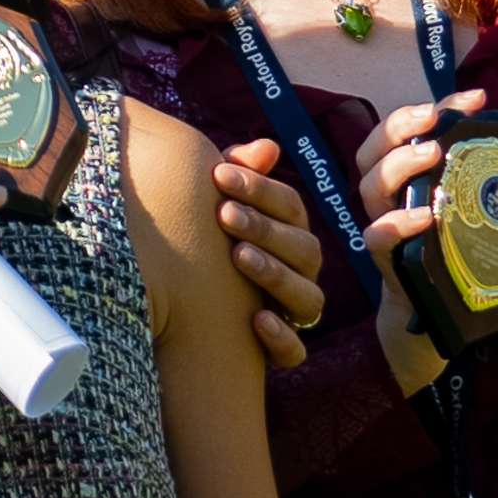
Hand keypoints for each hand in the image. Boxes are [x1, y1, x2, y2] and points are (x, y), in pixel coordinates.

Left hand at [212, 141, 328, 367]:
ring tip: (239, 256)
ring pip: (306, 297)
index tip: (219, 174)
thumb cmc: (207, 240)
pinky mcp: (282, 350)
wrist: (190, 306)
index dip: (260, 189)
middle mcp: (300, 271)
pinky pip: (295, 351)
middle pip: (303, 249)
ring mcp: (293, 311)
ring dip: (274, 274)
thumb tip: (268, 146)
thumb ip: (240, 175)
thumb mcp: (218, 204)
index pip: (290, 207)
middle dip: (264, 228)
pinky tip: (256, 318)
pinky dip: (280, 338)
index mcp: (288, 233)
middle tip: (224, 214)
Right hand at [354, 94, 497, 397]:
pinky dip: (396, 223)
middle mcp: (394, 198)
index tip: (476, 97)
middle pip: (377, 146)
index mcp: (419, 184)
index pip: (417, 133)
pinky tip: (425, 217)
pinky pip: (377, 236)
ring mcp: (385, 226)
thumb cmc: (467, 277)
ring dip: (396, 162)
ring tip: (431, 153)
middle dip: (402, 123)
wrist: (437, 328)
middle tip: (436, 117)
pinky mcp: (385, 261)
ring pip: (368, 181)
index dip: (441, 109)